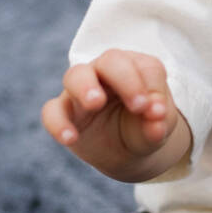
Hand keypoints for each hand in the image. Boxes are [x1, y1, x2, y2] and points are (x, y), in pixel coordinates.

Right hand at [41, 49, 179, 174]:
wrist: (125, 152)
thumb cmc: (144, 128)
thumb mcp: (158, 127)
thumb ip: (159, 122)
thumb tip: (157, 115)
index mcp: (137, 69)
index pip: (146, 67)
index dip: (153, 87)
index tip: (159, 112)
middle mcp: (107, 72)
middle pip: (111, 61)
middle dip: (125, 79)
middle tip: (139, 106)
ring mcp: (81, 90)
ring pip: (76, 75)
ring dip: (85, 87)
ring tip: (95, 103)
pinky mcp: (64, 112)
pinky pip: (52, 111)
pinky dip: (58, 123)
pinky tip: (70, 138)